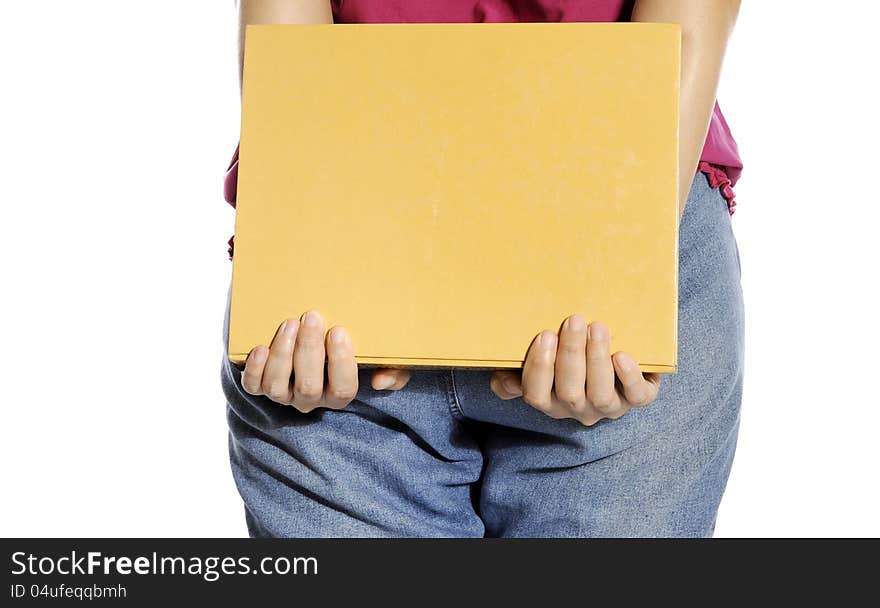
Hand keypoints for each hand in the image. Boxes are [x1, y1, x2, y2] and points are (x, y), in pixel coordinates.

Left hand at [238, 310, 410, 411]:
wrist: (320, 341)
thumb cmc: (353, 350)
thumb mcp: (383, 361)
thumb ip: (395, 371)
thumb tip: (380, 381)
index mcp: (340, 394)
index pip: (343, 389)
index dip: (341, 363)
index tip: (339, 331)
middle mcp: (311, 400)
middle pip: (309, 387)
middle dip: (309, 350)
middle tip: (312, 317)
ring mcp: (285, 395)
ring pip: (278, 387)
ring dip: (283, 354)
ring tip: (289, 323)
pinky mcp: (261, 386)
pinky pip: (253, 386)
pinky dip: (254, 369)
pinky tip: (260, 347)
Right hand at [490, 315, 660, 425]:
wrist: (621, 354)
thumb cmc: (569, 357)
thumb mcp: (539, 364)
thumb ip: (516, 373)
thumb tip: (506, 382)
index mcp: (551, 401)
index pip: (536, 395)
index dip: (539, 368)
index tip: (545, 335)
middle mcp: (578, 409)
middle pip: (569, 392)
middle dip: (571, 355)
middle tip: (574, 320)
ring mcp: (609, 407)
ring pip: (600, 394)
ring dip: (596, 359)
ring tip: (596, 328)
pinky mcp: (638, 398)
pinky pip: (636, 396)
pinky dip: (629, 377)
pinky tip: (622, 355)